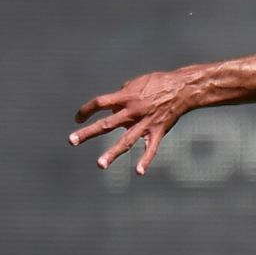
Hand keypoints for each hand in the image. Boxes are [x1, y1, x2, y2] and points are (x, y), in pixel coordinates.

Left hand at [68, 68, 200, 174]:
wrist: (183, 88)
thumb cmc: (159, 82)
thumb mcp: (136, 83)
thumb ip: (122, 95)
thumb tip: (112, 108)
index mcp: (126, 97)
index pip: (100, 103)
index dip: (86, 110)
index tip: (78, 118)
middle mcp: (133, 111)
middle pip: (106, 124)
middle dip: (88, 132)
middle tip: (72, 140)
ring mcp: (145, 123)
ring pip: (126, 141)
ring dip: (112, 153)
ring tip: (100, 164)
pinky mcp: (158, 131)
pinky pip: (151, 148)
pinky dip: (146, 160)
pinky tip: (139, 172)